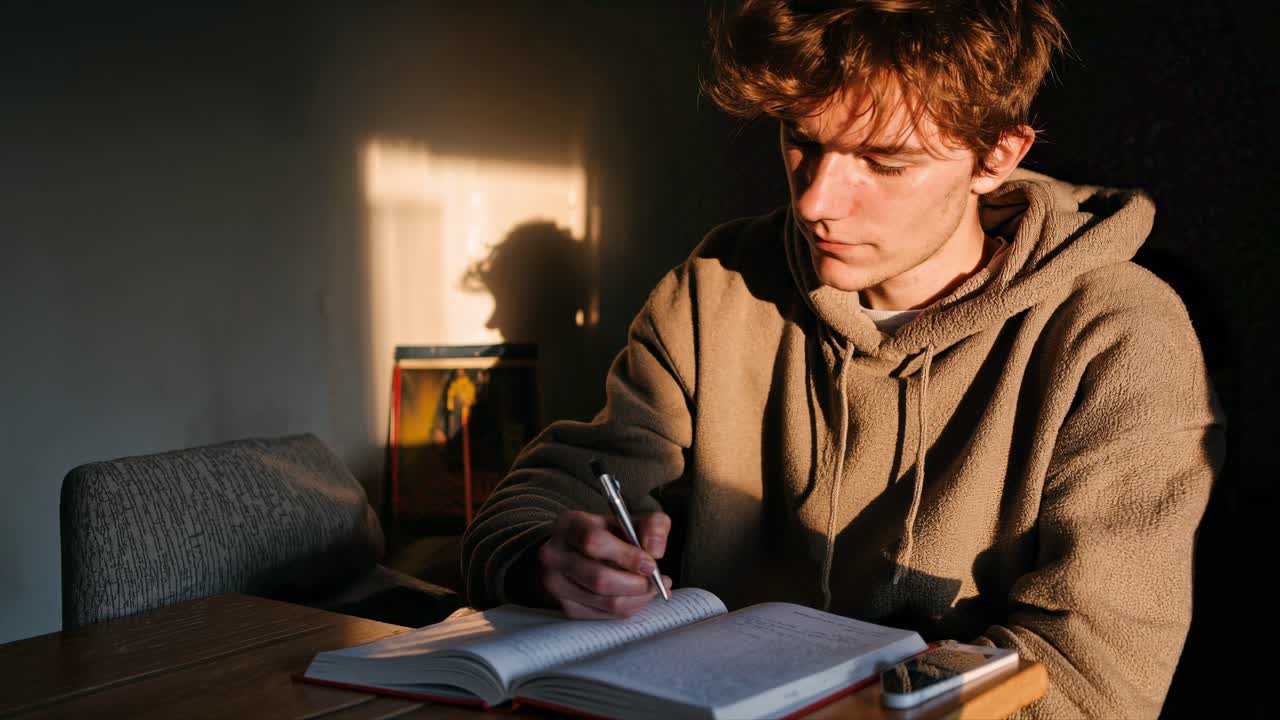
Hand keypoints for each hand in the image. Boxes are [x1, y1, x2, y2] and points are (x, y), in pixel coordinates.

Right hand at [526, 510, 671, 618]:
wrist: (575, 552)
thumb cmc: (606, 535)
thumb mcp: (630, 520)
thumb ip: (652, 526)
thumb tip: (655, 551)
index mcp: (568, 525)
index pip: (593, 542)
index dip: (627, 556)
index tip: (650, 563)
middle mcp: (554, 555)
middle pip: (599, 578)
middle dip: (637, 583)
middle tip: (656, 581)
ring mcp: (556, 584)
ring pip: (605, 601)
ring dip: (638, 598)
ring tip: (652, 588)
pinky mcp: (565, 607)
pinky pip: (604, 615)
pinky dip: (628, 608)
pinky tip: (637, 597)